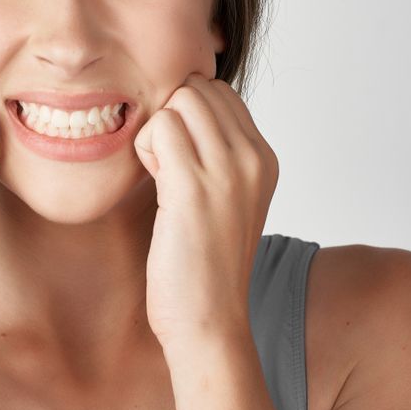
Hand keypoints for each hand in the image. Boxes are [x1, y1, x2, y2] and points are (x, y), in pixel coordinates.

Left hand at [134, 73, 278, 348]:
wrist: (209, 321)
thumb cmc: (204, 264)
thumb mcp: (227, 199)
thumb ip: (216, 154)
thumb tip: (180, 113)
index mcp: (264, 158)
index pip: (220, 91)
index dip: (188, 115)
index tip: (180, 156)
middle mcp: (254, 158)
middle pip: (198, 88)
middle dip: (172, 115)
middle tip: (166, 164)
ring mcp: (228, 170)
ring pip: (179, 99)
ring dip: (157, 131)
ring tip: (162, 176)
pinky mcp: (194, 186)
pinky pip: (159, 126)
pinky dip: (145, 148)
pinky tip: (154, 185)